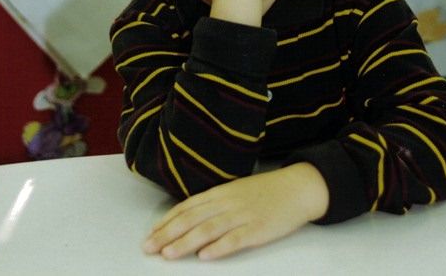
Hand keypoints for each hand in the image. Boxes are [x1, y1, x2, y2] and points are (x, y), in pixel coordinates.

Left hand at [143, 163, 328, 260]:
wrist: (295, 188)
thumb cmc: (264, 192)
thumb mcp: (234, 191)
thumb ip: (213, 203)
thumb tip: (187, 219)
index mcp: (220, 192)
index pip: (187, 207)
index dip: (166, 221)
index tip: (150, 234)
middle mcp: (227, 202)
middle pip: (192, 218)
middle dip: (168, 233)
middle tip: (149, 247)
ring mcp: (242, 215)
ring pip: (208, 229)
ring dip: (186, 243)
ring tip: (168, 254)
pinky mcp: (258, 229)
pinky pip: (235, 239)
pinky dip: (219, 247)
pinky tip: (205, 256)